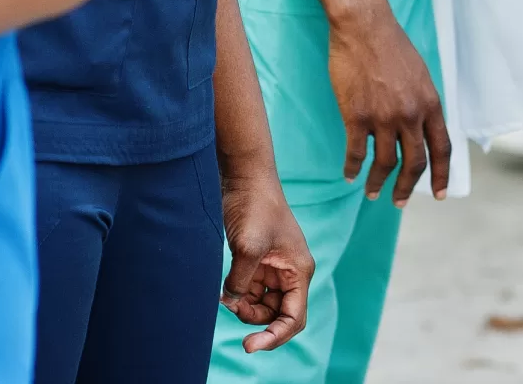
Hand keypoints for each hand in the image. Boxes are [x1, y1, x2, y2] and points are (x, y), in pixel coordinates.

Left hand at [219, 172, 313, 351]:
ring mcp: (272, 268)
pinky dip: (237, 295)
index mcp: (298, 270)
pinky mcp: (256, 262)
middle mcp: (289, 273)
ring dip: (244, 308)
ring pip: (261, 305)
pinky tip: (223, 290)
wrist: (244, 177)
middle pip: (277, 315)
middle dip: (255, 320)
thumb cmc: (255, 207)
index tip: (250, 345)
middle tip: (232, 308)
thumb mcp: (248, 248)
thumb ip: (241, 283)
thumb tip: (233, 304)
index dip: (275, 337)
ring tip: (226, 296)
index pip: (294, 318)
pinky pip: (249, 291)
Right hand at [326, 4, 451, 203]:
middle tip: (399, 202)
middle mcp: (411, 114)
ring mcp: (384, 117)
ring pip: (385, 164)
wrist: (364, 26)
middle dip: (408, 187)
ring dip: (379, 183)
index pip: (441, 148)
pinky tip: (350, 174)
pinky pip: (356, 153)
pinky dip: (353, 168)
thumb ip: (423, 103)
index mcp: (430, 103)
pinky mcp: (357, 116)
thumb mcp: (420, 74)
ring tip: (372, 192)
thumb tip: (422, 128)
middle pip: (415, 163)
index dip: (441, 175)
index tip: (439, 194)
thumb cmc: (391, 46)